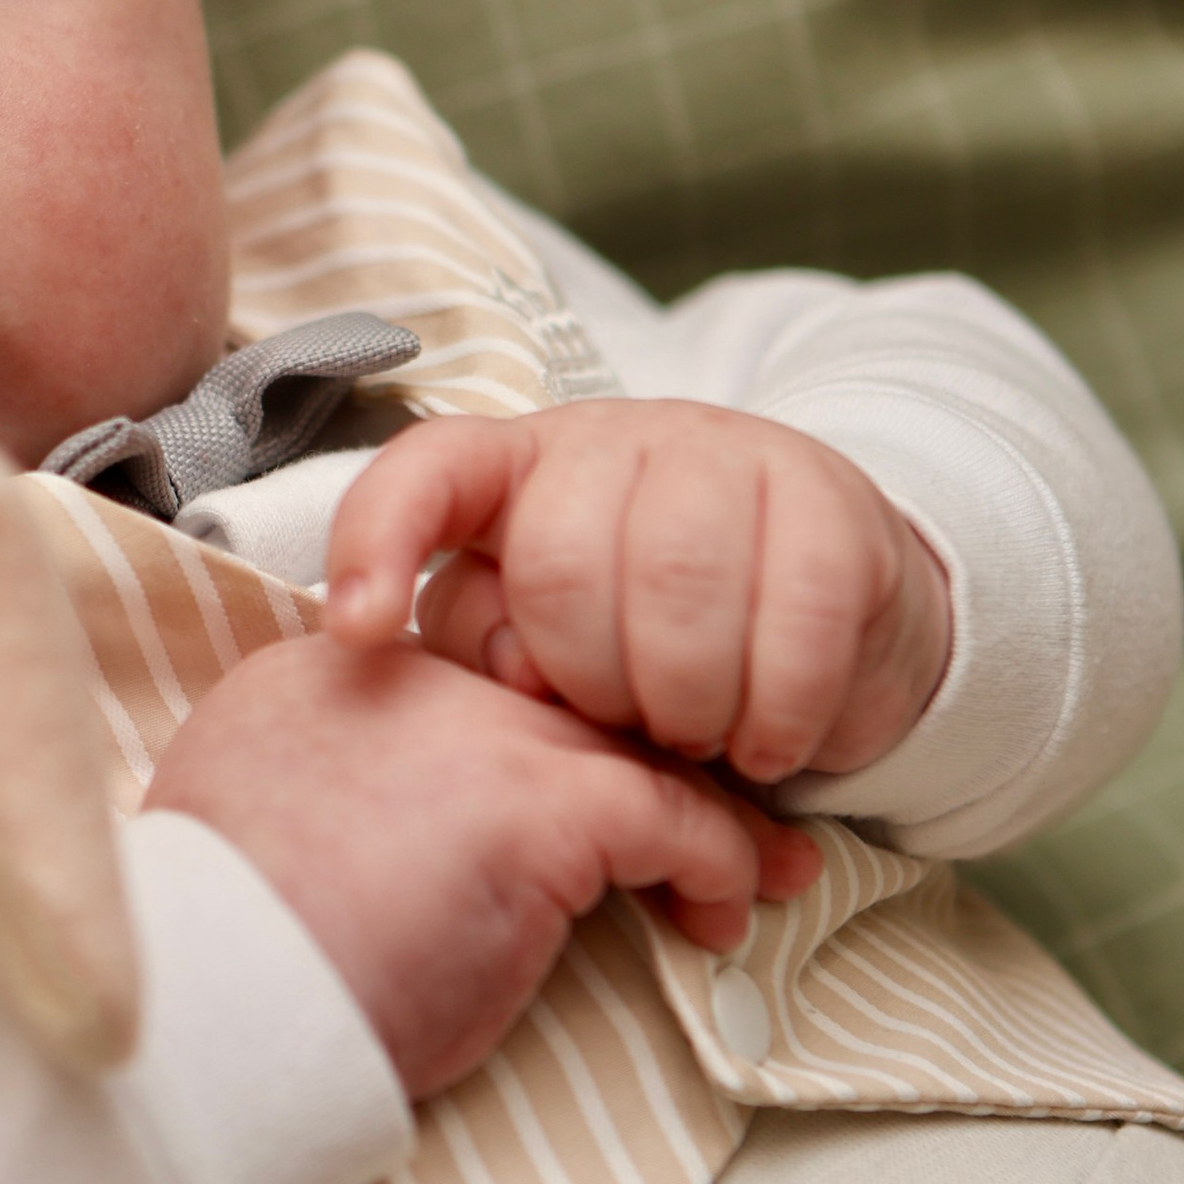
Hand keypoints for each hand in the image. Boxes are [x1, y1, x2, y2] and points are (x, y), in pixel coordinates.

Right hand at [144, 636, 819, 1103]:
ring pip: (628, 748)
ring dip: (704, 815)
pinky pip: (672, 816)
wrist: (214, 1007)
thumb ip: (325, 813)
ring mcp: (475, 732)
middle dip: (635, 764)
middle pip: (554, 706)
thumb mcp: (253, 851)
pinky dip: (720, 860)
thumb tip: (390, 854)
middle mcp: (402, 680)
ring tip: (762, 872)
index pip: (461, 689)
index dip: (531, 752)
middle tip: (696, 828)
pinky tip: (729, 907)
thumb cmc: (224, 970)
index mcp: (318, 683)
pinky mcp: (538, 804)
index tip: (570, 819)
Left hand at [324, 401, 952, 788]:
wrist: (820, 616)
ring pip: (676, 586)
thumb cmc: (645, 647)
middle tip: (628, 729)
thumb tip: (508, 677)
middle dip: (591, 684)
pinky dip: (776, 708)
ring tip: (698, 739)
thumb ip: (500, 656)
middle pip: (559, 567)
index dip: (376, 544)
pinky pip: (790, 614)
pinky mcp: (825, 494)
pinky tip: (768, 743)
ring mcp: (721, 450)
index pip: (422, 476)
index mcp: (512, 473)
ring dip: (687, 703)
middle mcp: (608, 440)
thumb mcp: (548, 655)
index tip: (358, 632)